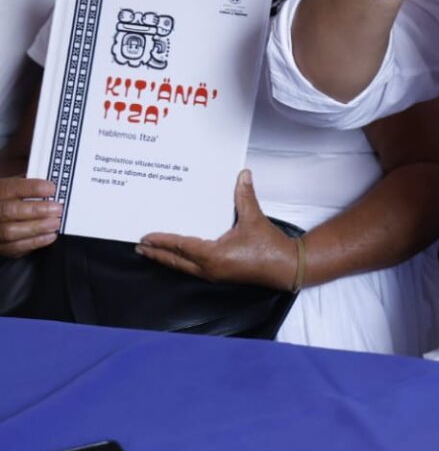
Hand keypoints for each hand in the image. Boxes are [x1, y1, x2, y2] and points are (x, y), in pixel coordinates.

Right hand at [0, 177, 61, 257]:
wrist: (1, 218)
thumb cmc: (12, 199)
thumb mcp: (16, 187)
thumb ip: (29, 184)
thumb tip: (52, 185)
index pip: (10, 188)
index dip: (33, 188)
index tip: (51, 189)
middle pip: (9, 211)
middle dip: (37, 210)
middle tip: (57, 209)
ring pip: (10, 231)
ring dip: (37, 227)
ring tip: (56, 223)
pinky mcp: (0, 246)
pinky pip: (14, 247)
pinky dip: (35, 242)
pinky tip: (49, 236)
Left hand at [137, 170, 296, 289]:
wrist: (286, 267)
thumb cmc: (269, 246)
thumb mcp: (254, 218)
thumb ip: (245, 196)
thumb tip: (242, 174)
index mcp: (213, 255)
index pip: (181, 247)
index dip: (162, 242)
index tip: (146, 238)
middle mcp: (209, 268)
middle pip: (176, 262)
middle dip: (157, 254)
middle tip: (140, 248)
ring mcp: (214, 274)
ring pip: (183, 268)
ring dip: (167, 260)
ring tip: (153, 253)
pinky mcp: (220, 276)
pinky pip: (193, 270)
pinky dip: (180, 263)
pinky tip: (178, 259)